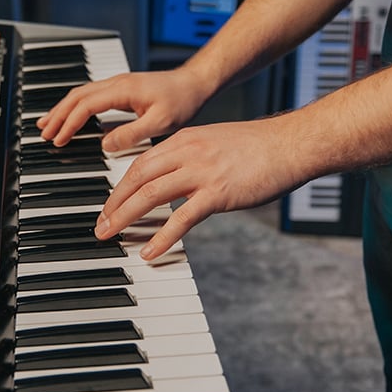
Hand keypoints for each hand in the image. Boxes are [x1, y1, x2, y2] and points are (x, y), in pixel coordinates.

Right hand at [37, 68, 213, 151]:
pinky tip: (71, 116)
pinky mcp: (121, 89)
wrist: (194, 83)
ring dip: (62, 109)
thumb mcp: (161, 122)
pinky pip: (90, 95)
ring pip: (80, 94)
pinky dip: (75, 106)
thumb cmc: (182, 100)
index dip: (69, 123)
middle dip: (57, 115)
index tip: (59, 140)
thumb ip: (132, 134)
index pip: (85, 106)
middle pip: (76, 97)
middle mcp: (116, 83)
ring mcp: (117, 84)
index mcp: (122, 90)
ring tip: (48, 124)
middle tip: (44, 134)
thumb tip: (105, 144)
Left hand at [93, 116, 310, 259]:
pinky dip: (162, 236)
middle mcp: (188, 153)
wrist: (291, 144)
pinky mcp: (218, 193)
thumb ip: (192, 158)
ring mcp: (202, 172)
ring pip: (151, 195)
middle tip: (100, 225)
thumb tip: (176, 180)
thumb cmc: (260, 147)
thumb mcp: (216, 143)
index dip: (120, 187)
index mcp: (185, 140)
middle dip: (113, 204)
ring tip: (110, 236)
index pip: (141, 164)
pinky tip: (149, 251)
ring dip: (125, 217)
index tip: (109, 205)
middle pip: (137, 178)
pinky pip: (182, 218)